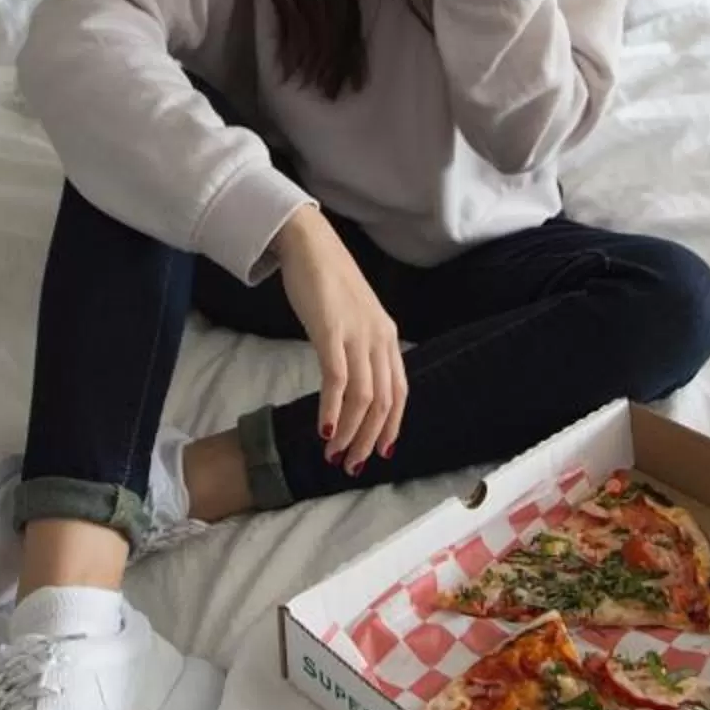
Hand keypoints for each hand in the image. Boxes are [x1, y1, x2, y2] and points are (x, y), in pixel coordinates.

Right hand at [274, 207, 406, 472]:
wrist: (310, 244)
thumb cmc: (327, 280)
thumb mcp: (353, 317)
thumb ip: (359, 345)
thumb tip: (351, 382)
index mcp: (387, 336)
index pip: (399, 392)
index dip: (391, 427)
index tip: (379, 452)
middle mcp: (379, 338)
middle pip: (383, 402)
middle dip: (368, 439)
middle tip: (351, 465)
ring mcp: (357, 335)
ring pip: (363, 398)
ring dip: (349, 432)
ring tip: (333, 454)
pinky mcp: (331, 331)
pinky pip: (337, 380)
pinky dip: (332, 408)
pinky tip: (323, 429)